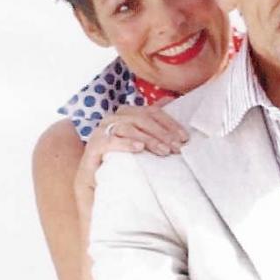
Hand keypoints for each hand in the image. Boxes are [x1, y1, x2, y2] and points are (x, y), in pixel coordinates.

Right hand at [74, 103, 189, 200]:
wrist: (95, 179)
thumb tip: (170, 99)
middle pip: (142, 119)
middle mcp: (115, 117)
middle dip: (163, 133)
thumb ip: (152, 122)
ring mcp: (103, 130)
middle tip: (177, 148)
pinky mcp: (95, 145)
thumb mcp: (141, 140)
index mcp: (127, 113)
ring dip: (149, 139)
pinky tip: (139, 148)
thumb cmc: (121, 159)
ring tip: (163, 151)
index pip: (152, 112)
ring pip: (129, 127)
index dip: (170, 123)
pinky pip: (111, 140)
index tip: (185, 138)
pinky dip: (126, 143)